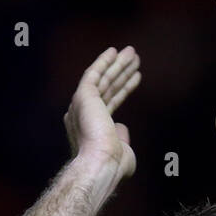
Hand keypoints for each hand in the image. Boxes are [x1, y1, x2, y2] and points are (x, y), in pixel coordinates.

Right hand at [64, 46, 141, 177]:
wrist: (101, 162)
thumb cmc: (112, 164)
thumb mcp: (124, 153)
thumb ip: (122, 139)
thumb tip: (121, 126)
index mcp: (89, 127)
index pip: (109, 102)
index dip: (123, 89)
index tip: (134, 78)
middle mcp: (82, 114)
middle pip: (107, 87)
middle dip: (121, 72)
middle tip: (134, 59)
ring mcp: (81, 104)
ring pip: (103, 79)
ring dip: (117, 64)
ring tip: (132, 53)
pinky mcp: (83, 96)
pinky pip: (94, 73)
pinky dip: (103, 62)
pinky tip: (114, 51)